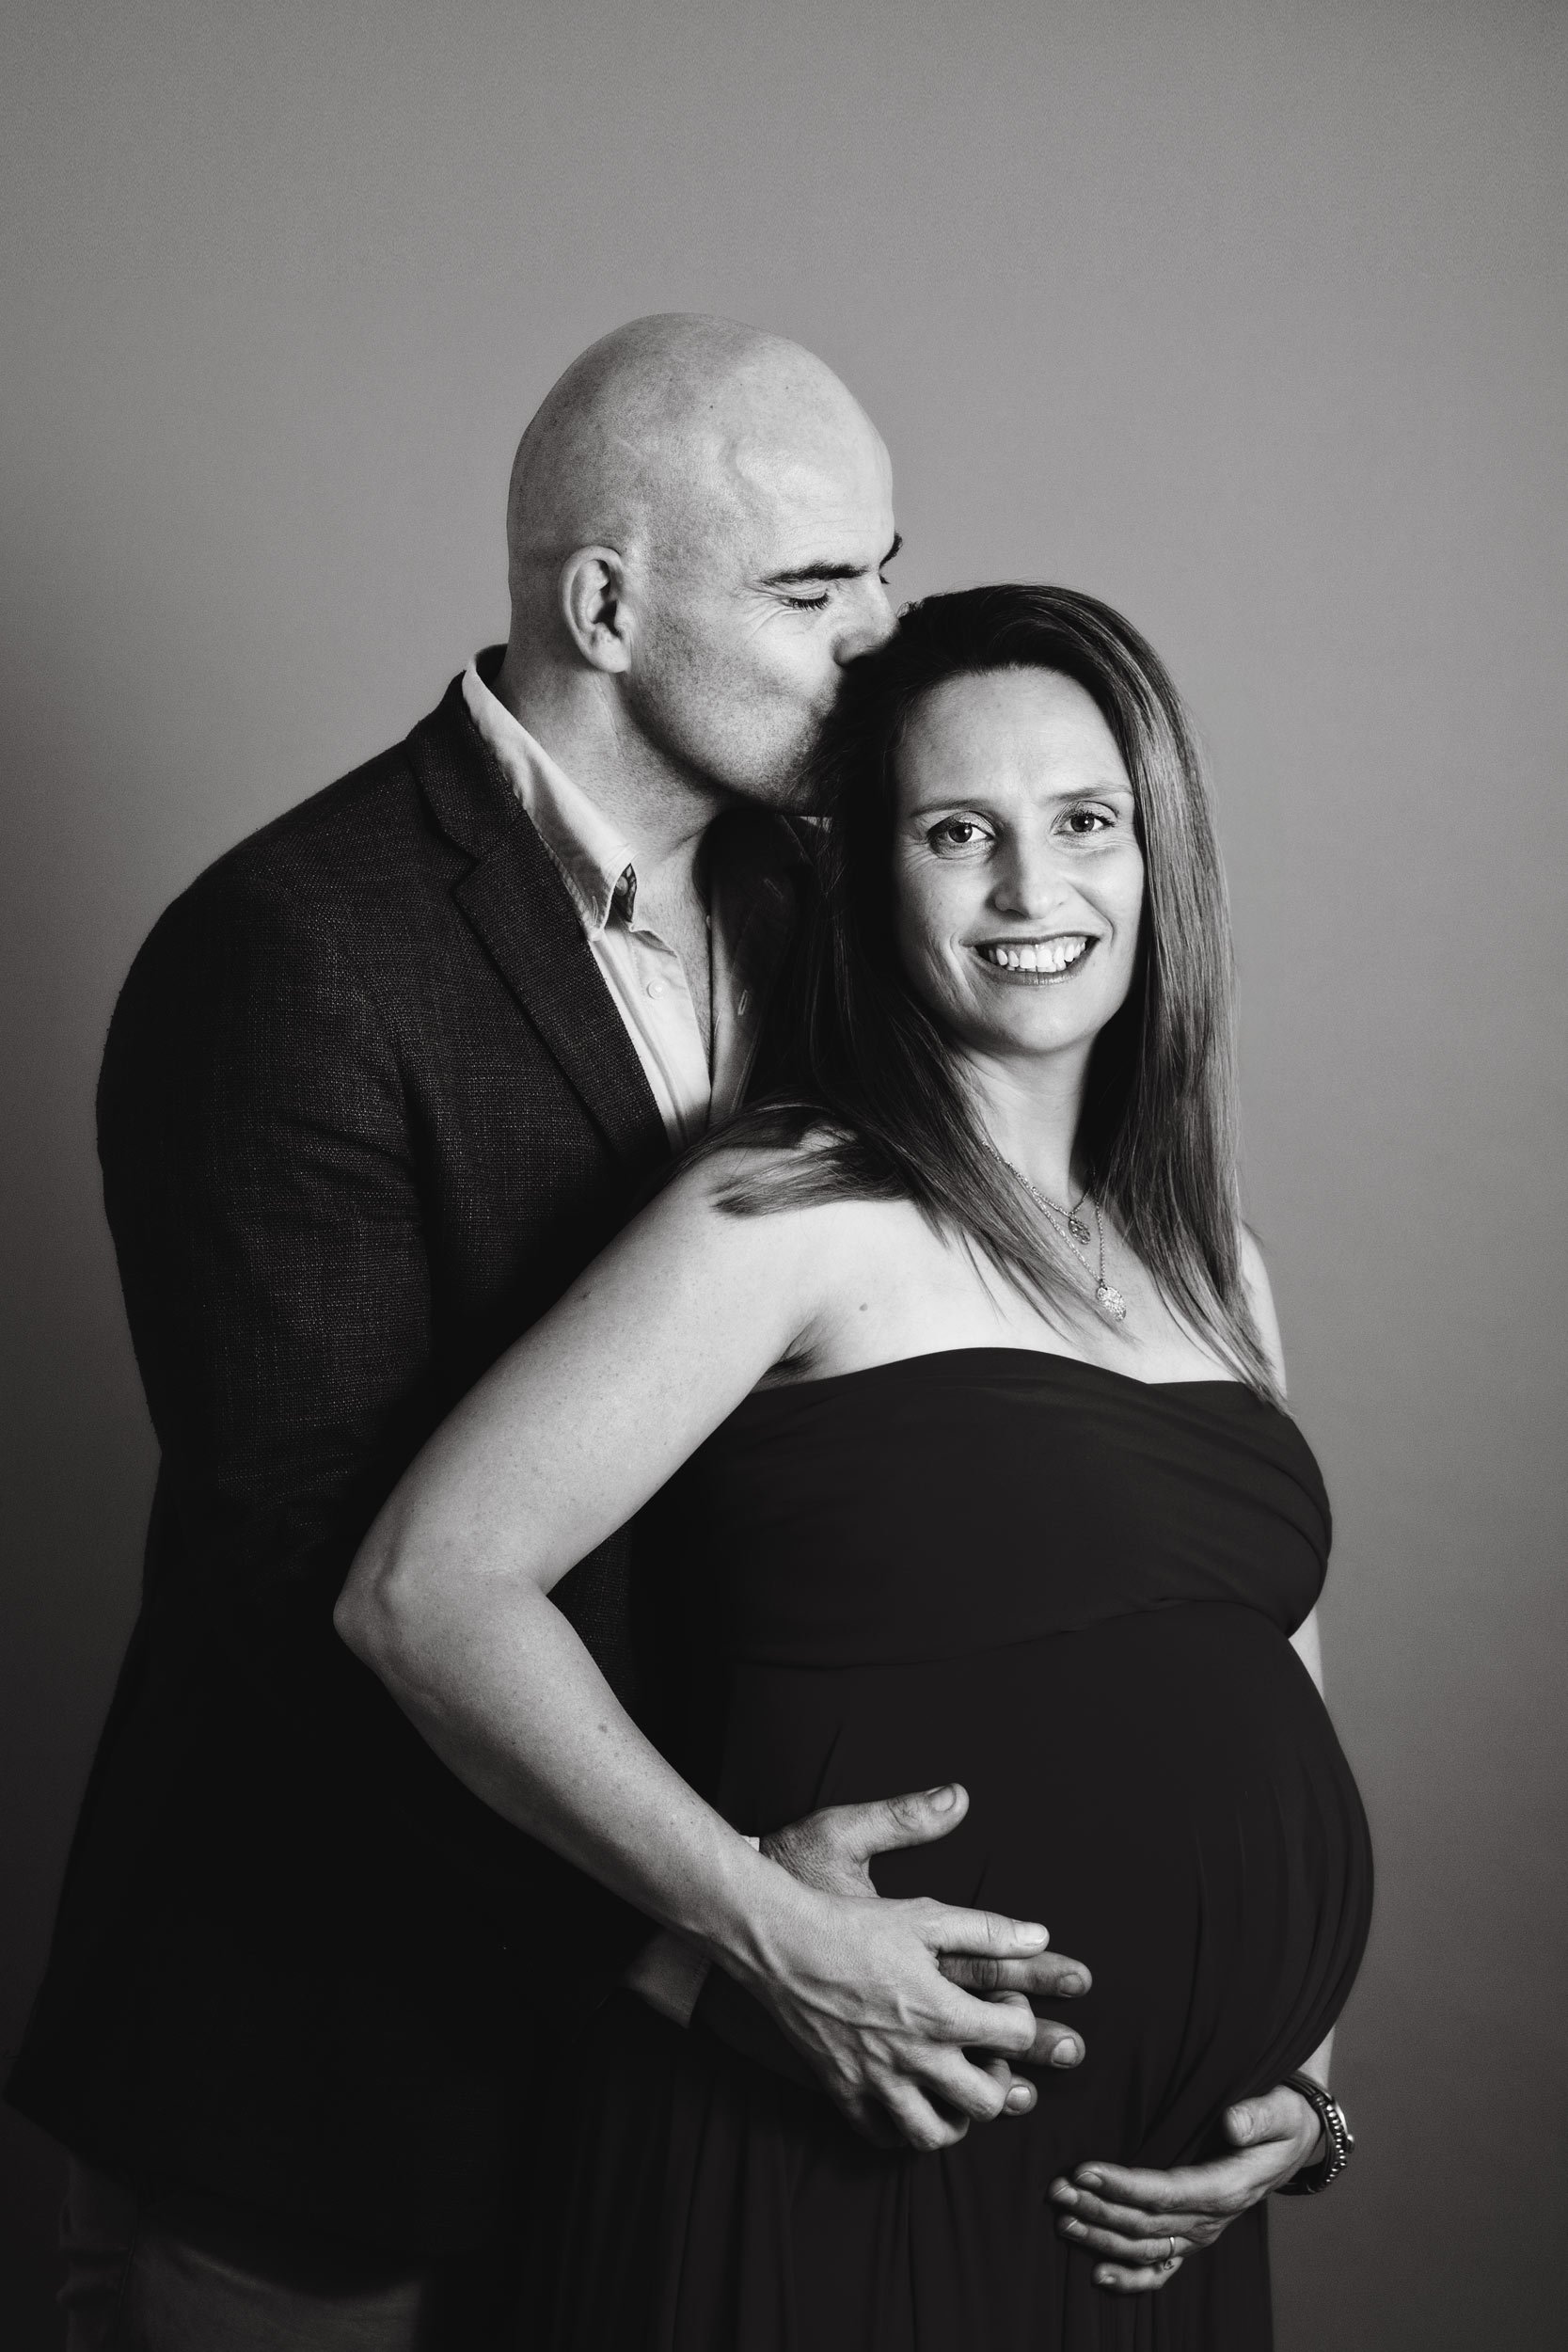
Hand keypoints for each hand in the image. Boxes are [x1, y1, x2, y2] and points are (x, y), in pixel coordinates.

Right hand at [754, 1783, 1090, 2138]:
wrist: (783, 1944)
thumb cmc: (855, 1926)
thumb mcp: (925, 1918)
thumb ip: (986, 1930)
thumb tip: (1039, 1937)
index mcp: (943, 2013)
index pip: (1016, 2037)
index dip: (1020, 2016)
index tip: (1002, 2000)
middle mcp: (916, 2057)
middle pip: (987, 2101)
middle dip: (999, 2079)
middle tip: (984, 2053)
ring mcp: (878, 2081)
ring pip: (934, 2135)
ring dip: (954, 2118)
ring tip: (951, 2087)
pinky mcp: (844, 2092)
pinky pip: (882, 2136)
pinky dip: (901, 2129)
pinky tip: (906, 2099)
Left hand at [1049, 2083, 1325, 2292]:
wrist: (1293, 2142)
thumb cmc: (1282, 2121)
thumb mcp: (1281, 2111)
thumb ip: (1259, 2116)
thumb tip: (1232, 2124)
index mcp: (1227, 2189)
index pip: (1165, 2192)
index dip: (1123, 2185)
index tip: (1084, 2170)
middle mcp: (1211, 2219)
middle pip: (1146, 2222)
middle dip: (1098, 2208)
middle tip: (1057, 2190)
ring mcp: (1200, 2233)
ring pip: (1144, 2246)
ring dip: (1101, 2236)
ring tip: (1064, 2218)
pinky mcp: (1193, 2236)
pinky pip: (1161, 2268)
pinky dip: (1130, 2278)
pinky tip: (1098, 2276)